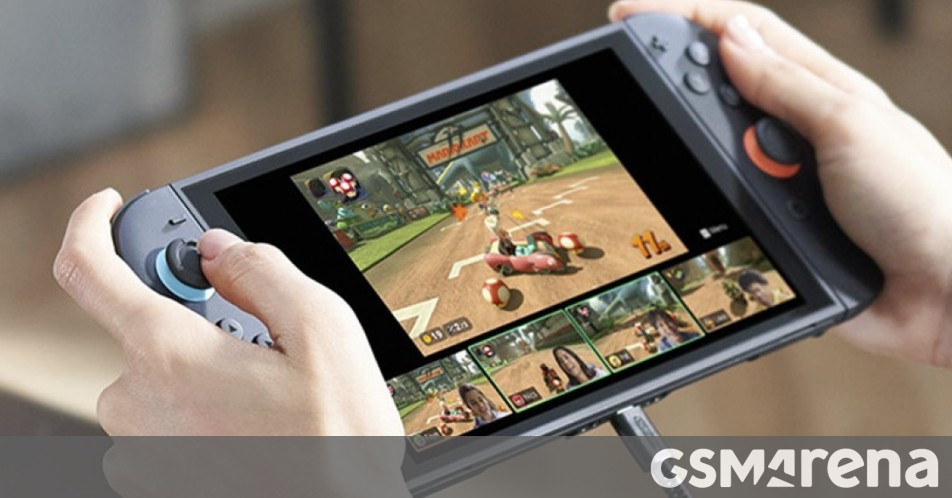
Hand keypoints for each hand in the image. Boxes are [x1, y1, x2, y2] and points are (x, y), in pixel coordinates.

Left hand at [54, 189, 404, 436]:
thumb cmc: (336, 441)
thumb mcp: (324, 328)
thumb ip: (262, 270)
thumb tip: (220, 248)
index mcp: (169, 356)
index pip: (87, 270)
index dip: (92, 224)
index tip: (111, 208)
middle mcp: (137, 404)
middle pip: (146, 323)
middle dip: (198, 312)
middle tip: (258, 330)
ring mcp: (141, 448)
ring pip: (159, 372)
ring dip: (205, 363)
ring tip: (268, 390)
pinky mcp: (154, 477)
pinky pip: (163, 417)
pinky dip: (199, 403)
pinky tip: (250, 420)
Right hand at [610, 0, 951, 367]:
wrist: (944, 292)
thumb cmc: (923, 202)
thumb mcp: (850, 127)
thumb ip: (786, 84)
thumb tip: (728, 39)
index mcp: (821, 89)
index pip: (742, 32)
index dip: (685, 16)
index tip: (630, 15)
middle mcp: (797, 129)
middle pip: (717, 88)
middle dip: (673, 83)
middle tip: (629, 84)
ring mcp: (784, 180)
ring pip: (712, 154)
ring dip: (693, 155)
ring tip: (681, 160)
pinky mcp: (776, 227)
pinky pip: (720, 210)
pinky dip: (703, 206)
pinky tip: (696, 208)